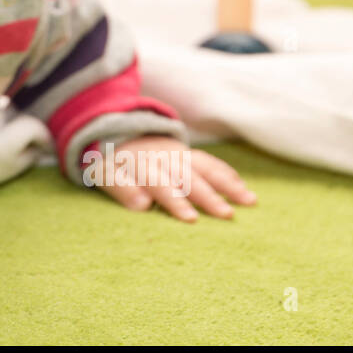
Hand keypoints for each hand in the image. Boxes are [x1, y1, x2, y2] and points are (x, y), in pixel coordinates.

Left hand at [86, 135, 256, 221]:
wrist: (117, 134)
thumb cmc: (111, 164)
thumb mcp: (103, 173)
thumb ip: (121, 188)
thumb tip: (142, 205)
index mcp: (139, 164)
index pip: (158, 183)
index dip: (174, 200)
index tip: (191, 219)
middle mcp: (162, 157)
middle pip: (187, 177)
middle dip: (208, 196)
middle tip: (227, 215)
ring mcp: (177, 154)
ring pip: (204, 168)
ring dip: (227, 184)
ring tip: (249, 201)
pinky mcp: (187, 153)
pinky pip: (208, 161)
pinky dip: (226, 173)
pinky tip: (242, 187)